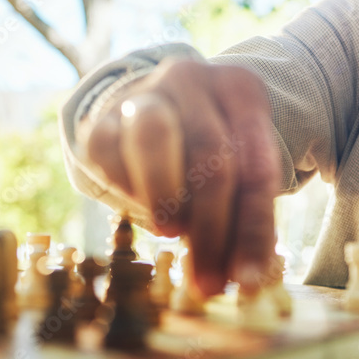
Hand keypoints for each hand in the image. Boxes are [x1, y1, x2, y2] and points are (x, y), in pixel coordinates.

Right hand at [79, 58, 279, 296]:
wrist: (155, 107)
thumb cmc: (208, 148)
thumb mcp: (240, 165)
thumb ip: (247, 215)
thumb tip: (246, 278)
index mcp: (240, 88)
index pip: (256, 166)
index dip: (254, 228)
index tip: (248, 280)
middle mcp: (193, 78)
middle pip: (211, 155)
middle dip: (211, 228)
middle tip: (209, 280)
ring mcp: (144, 92)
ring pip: (155, 139)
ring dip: (165, 196)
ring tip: (171, 234)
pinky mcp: (102, 115)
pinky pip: (109, 153)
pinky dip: (126, 189)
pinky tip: (142, 212)